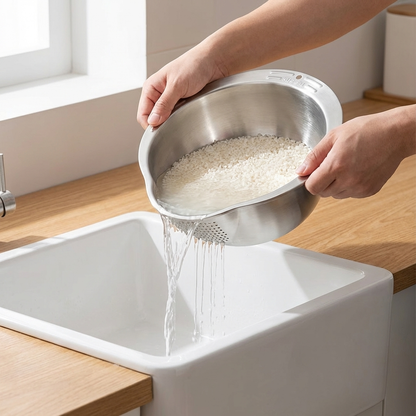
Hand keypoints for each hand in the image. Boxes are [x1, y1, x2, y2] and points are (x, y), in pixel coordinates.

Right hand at [137, 46, 225, 129]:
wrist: (214, 62)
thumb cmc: (194, 65)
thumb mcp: (177, 86)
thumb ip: (164, 104)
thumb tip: (152, 121)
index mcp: (151, 88)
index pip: (142, 115)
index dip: (150, 124)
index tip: (162, 130)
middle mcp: (158, 95)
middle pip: (154, 119)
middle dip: (163, 123)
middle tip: (176, 120)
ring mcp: (170, 100)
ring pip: (166, 120)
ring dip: (174, 120)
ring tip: (184, 112)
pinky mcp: (181, 104)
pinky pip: (177, 117)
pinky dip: (182, 118)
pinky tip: (189, 112)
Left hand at [296, 105, 415, 198]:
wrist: (395, 134)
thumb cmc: (367, 130)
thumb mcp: (334, 136)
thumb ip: (314, 156)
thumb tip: (300, 171)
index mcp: (336, 166)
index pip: (311, 187)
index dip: (309, 180)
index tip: (312, 172)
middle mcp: (348, 180)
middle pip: (322, 193)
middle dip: (321, 181)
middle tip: (330, 165)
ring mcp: (360, 187)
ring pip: (336, 195)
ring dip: (334, 185)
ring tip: (345, 166)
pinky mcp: (369, 191)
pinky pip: (350, 194)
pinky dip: (348, 186)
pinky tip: (355, 170)